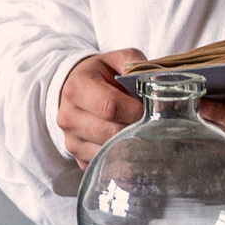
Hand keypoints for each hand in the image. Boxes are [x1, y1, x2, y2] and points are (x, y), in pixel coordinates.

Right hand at [59, 49, 148, 165]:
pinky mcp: (78, 159)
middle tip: (150, 123)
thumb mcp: (116, 60)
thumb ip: (135, 64)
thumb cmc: (100, 75)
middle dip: (136, 129)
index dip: (135, 111)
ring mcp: (71, 141)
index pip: (110, 106)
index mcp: (77, 88)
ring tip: (142, 133)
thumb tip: (156, 82)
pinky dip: (122, 158)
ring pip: (109, 152)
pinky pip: (105, 165)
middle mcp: (68, 117)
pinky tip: (130, 145)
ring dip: (131, 146)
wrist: (74, 90)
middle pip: (110, 133)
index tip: (150, 109)